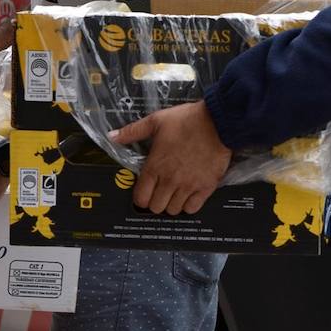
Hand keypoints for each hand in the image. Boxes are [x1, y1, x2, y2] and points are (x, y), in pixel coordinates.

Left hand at [110, 101, 231, 215]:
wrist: (217, 122)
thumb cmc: (187, 120)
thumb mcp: (156, 121)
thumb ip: (132, 131)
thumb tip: (113, 136)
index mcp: (155, 166)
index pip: (140, 197)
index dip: (140, 197)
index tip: (144, 191)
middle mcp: (170, 179)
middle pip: (155, 207)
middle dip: (155, 201)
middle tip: (159, 191)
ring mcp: (188, 185)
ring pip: (173, 210)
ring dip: (171, 203)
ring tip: (174, 192)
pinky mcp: (205, 187)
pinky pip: (192, 208)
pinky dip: (189, 205)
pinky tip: (189, 194)